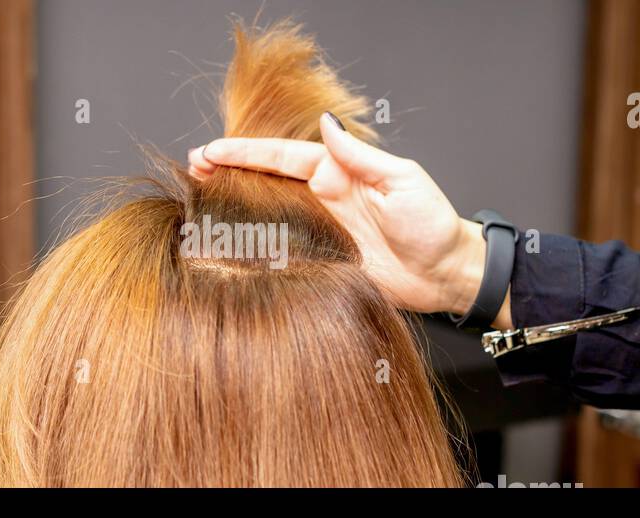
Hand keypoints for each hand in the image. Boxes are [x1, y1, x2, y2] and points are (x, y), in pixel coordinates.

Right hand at [190, 113, 508, 326]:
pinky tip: (230, 247)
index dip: (244, 153)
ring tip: (199, 200)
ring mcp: (320, 232)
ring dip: (234, 206)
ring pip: (267, 215)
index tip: (211, 151)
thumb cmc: (432, 223)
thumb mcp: (399, 179)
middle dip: (228, 173)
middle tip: (192, 169)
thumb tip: (327, 123)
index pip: (282, 157)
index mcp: (338, 174)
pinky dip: (255, 249)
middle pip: (265, 182)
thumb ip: (359, 155)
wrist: (447, 273)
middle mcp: (324, 200)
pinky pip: (282, 254)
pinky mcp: (323, 264)